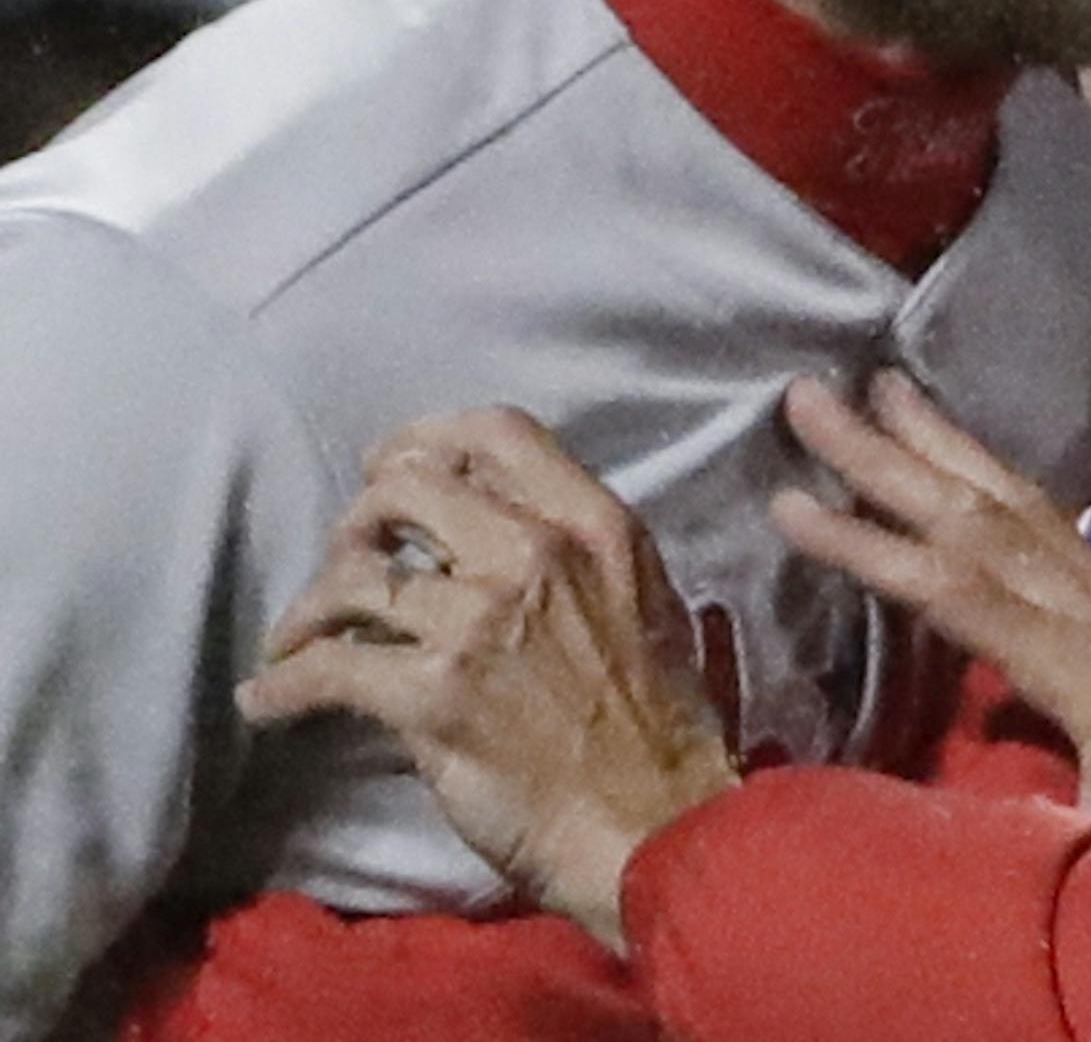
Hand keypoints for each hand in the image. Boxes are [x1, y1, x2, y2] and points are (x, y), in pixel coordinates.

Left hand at [237, 408, 737, 950]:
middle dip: (360, 518)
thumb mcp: (646, 597)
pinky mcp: (432, 695)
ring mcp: (479, 621)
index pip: (497, 432)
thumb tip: (499, 530)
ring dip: (309, 607)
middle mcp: (533, 553)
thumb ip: (578, 550)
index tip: (392, 464)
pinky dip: (283, 684)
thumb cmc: (659, 719)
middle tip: (347, 555)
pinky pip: (328, 667)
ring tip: (295, 636)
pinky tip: (266, 699)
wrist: (652, 822)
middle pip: (407, 488)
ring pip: (355, 576)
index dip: (427, 438)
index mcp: (593, 524)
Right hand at [774, 372, 1090, 830]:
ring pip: (1011, 497)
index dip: (868, 548)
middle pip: (973, 514)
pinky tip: (964, 457)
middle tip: (809, 393)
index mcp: (1082, 659)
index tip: (786, 499)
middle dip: (885, 454)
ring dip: (939, 440)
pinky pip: (1043, 513)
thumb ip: (1039, 819)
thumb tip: (941, 824)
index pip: (955, 590)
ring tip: (882, 381)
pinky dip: (989, 472)